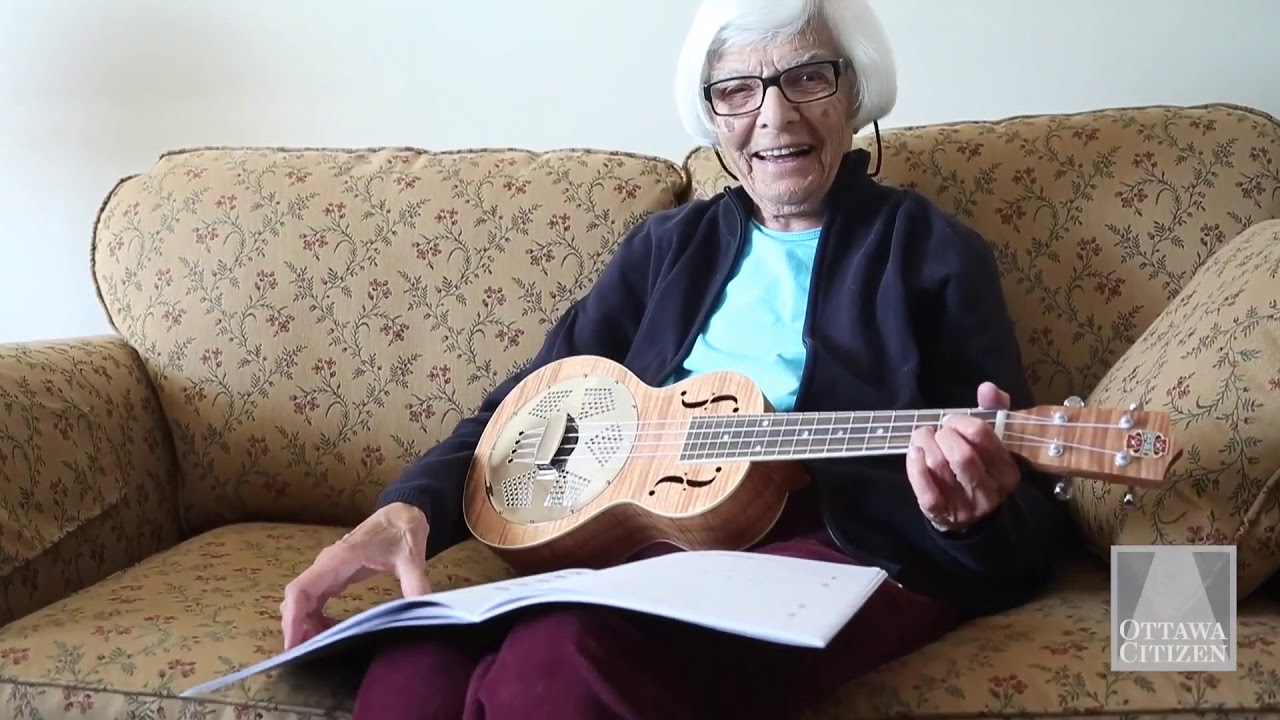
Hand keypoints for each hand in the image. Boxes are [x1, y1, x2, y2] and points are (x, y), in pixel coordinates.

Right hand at [280, 502, 432, 648]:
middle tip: (306, 655)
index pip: (301, 589)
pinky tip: (329, 632)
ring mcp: (328, 569)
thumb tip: (423, 607)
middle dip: (297, 627)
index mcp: (339, 559)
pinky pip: (315, 599)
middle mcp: (327, 564)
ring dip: (306, 624)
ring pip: (303, 600)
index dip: (293, 617)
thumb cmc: (403, 531)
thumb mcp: (411, 558)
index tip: (293, 644)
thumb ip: (416, 582)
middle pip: (297, 598)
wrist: (402, 514)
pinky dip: (316, 617)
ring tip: (319, 647)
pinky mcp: (334, 574)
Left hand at [906, 382, 1020, 532]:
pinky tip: (914, 453)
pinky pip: (926, 490)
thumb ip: (994, 410)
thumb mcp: (994, 442)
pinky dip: (915, 468)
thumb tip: (987, 388)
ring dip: (925, 445)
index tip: (951, 421)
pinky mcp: (941, 514)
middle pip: (961, 454)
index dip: (961, 421)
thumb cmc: (981, 468)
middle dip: (943, 435)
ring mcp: (965, 505)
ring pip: (940, 468)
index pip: (982, 435)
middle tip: (938, 432)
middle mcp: (989, 490)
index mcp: (1007, 471)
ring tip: (922, 438)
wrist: (971, 518)